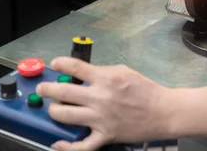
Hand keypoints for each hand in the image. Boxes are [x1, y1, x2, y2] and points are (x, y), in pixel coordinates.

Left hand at [37, 58, 172, 150]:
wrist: (163, 112)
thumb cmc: (146, 89)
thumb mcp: (125, 71)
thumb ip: (103, 72)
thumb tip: (84, 74)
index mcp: (105, 78)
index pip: (75, 67)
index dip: (60, 64)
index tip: (54, 64)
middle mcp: (99, 98)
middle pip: (63, 92)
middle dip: (47, 89)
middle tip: (43, 89)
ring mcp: (100, 119)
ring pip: (65, 116)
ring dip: (54, 111)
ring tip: (53, 109)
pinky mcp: (105, 136)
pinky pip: (82, 146)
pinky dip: (67, 147)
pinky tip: (57, 143)